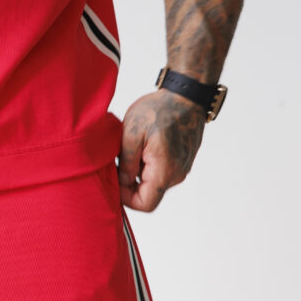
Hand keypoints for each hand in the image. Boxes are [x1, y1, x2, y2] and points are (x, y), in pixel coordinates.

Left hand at [117, 90, 205, 212]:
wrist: (184, 96)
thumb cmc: (159, 109)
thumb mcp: (132, 132)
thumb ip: (126, 162)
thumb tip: (123, 181)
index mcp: (165, 169)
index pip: (145, 204)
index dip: (126, 198)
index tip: (115, 180)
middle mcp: (177, 174)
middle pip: (148, 194)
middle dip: (130, 182)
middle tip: (120, 159)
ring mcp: (182, 168)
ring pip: (154, 183)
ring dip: (140, 171)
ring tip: (135, 147)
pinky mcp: (182, 162)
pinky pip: (162, 172)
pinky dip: (149, 164)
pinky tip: (145, 145)